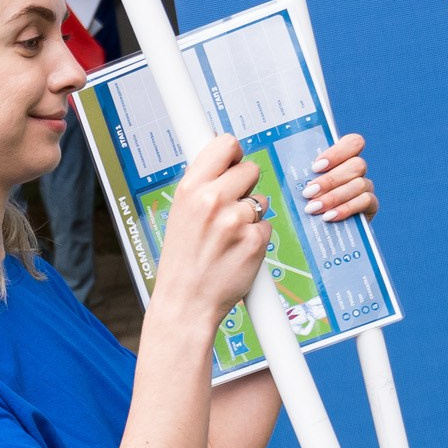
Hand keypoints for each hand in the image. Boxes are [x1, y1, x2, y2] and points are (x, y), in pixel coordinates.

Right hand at [151, 133, 272, 334]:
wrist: (185, 303)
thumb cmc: (183, 260)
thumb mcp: (180, 213)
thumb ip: (202, 185)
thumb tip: (227, 160)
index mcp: (190, 188)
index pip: (225, 144)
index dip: (233, 154)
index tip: (233, 162)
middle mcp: (212, 200)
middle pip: (250, 169)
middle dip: (246, 186)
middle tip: (231, 209)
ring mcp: (236, 221)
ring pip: (261, 200)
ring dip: (252, 215)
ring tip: (229, 237)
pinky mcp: (255, 241)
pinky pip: (267, 227)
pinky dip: (257, 239)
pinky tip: (237, 252)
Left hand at [302, 128, 376, 224]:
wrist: (324, 226)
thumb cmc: (310, 200)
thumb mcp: (306, 184)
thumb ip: (304, 175)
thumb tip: (286, 170)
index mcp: (344, 158)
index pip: (353, 143)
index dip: (337, 152)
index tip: (316, 167)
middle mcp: (358, 170)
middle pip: (356, 165)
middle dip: (330, 180)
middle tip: (308, 193)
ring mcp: (366, 186)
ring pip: (358, 184)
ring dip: (334, 197)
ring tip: (313, 208)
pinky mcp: (371, 205)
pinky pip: (365, 201)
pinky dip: (345, 209)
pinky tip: (329, 216)